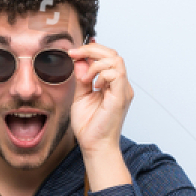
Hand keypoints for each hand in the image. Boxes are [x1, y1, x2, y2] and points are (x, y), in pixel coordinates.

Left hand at [66, 41, 133, 159]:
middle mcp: (120, 85)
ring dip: (95, 64)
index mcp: (112, 84)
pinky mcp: (121, 97)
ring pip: (116, 60)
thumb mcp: (81, 95)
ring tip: (84, 79)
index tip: (72, 52)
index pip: (107, 57)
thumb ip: (82, 77)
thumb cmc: (89, 126)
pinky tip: (94, 86)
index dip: (90, 49)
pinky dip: (101, 75)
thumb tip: (80, 60)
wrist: (94, 146)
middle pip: (113, 53)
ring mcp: (123, 90)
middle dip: (91, 49)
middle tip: (74, 54)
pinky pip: (116, 74)